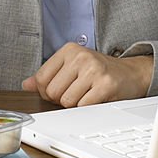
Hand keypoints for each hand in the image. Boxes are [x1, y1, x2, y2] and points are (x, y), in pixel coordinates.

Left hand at [22, 43, 153, 106]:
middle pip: (52, 92)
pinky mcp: (105, 85)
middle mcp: (80, 56)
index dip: (47, 91)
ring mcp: (93, 69)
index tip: (61, 88)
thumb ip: (48, 75)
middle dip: (61, 99)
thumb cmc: (99, 71)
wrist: (131, 73)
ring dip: (75, 105)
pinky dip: (87, 108)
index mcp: (69, 49)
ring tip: (87, 94)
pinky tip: (96, 98)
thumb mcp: (72, 67)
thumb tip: (26, 84)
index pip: (41, 78)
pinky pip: (82, 107)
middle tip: (77, 92)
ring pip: (66, 102)